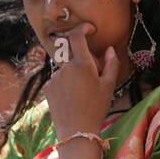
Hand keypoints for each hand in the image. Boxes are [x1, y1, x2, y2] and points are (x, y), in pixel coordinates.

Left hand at [46, 23, 119, 139]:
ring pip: (65, 67)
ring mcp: (54, 77)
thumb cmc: (97, 108)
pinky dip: (65, 82)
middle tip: (90, 71)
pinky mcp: (47, 87)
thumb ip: (111, 64)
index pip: (76, 36)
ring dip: (73, 72)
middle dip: (80, 56)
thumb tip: (110, 49)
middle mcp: (65, 67)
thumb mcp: (109, 86)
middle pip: (71, 52)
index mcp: (82, 64)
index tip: (89, 29)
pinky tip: (72, 98)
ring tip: (82, 92)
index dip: (82, 28)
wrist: (77, 130)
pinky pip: (58, 78)